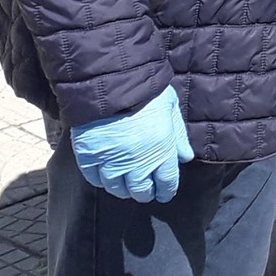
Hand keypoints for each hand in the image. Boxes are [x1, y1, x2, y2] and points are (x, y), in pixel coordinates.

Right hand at [69, 86, 194, 203]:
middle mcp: (136, 163)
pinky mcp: (89, 158)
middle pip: (140, 190)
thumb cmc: (147, 92)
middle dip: (145, 192)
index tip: (164, 193)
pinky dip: (101, 180)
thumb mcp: (171, 109)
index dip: (166, 190)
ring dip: (123, 189)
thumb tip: (186, 158)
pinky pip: (95, 179)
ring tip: (125, 185)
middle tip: (145, 190)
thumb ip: (179, 136)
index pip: (166, 182)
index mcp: (161, 151)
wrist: (113, 82)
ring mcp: (111, 162)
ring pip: (116, 188)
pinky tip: (106, 176)